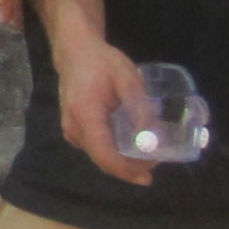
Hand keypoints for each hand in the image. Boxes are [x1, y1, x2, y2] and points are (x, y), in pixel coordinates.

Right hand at [53, 26, 157, 186]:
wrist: (75, 52)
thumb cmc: (102, 62)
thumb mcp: (127, 78)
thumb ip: (140, 107)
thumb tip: (154, 138)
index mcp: (85, 115)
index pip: (104, 154)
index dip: (126, 170)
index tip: (148, 176)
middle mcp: (74, 129)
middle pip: (103, 160)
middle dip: (130, 167)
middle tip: (157, 161)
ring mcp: (71, 131)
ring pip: (100, 156)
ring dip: (124, 160)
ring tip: (149, 153)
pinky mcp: (74, 131)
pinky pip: (97, 148)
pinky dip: (115, 151)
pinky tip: (132, 144)